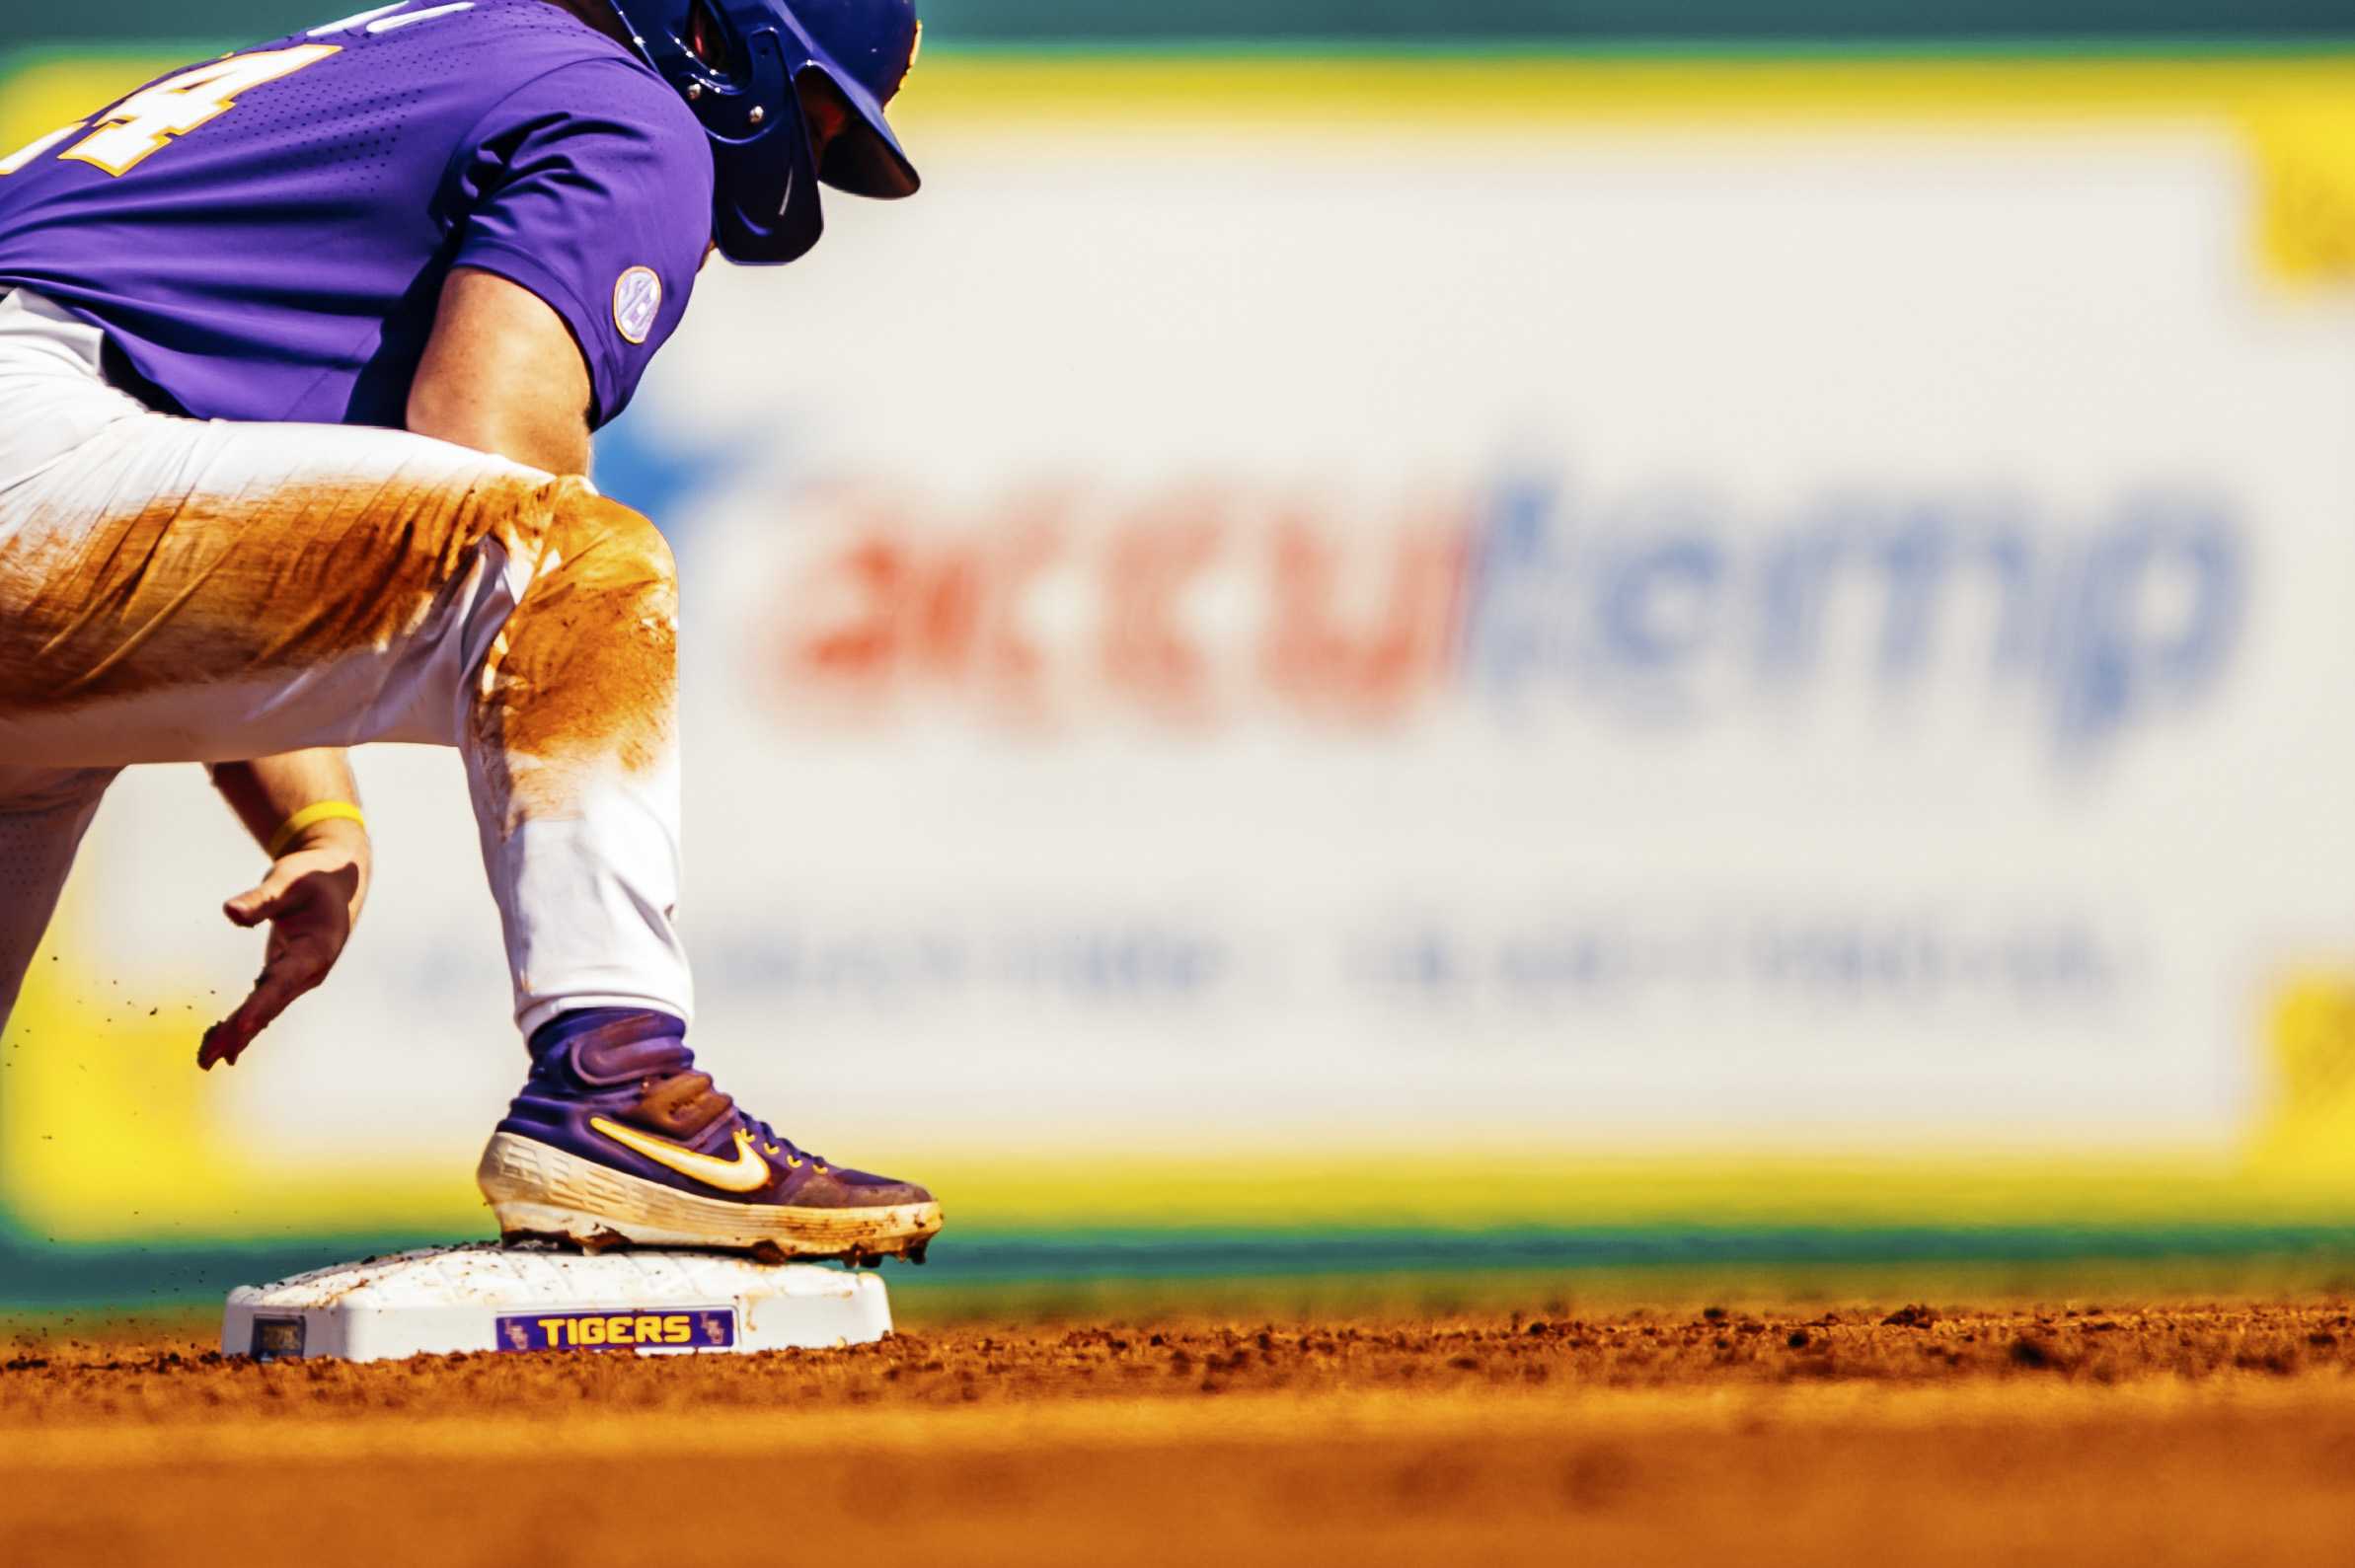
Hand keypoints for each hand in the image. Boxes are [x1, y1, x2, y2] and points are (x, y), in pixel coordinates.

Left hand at [198, 819, 371, 1069]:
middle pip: (270, 1006)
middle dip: (240, 1032)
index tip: (239, 1030)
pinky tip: (221, 1039)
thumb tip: (229, 911)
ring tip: (206, 1059)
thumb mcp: (288, 881)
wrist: (336, 881)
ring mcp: (298, 977)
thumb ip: (261, 899)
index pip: (282, 982)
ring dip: (237, 1034)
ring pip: (266, 1010)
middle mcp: (309, 971)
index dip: (259, 1007)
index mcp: (315, 949)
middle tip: (209, 1058)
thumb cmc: (312, 876)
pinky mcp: (286, 975)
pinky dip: (242, 1021)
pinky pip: (262, 1003)